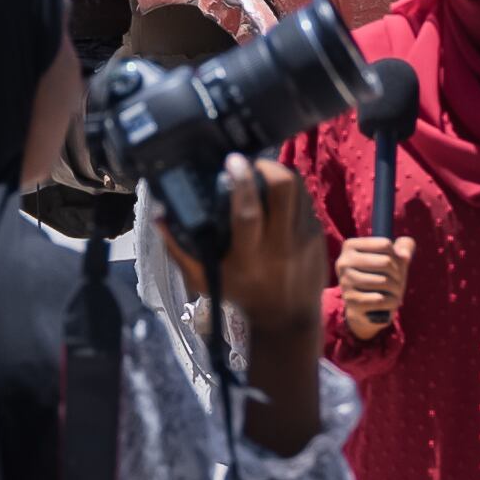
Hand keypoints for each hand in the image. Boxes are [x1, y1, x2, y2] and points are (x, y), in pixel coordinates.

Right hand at [164, 157, 324, 339]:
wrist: (288, 318)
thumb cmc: (241, 294)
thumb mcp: (205, 279)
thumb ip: (180, 248)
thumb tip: (160, 214)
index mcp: (249, 257)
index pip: (248, 213)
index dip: (241, 183)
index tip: (232, 161)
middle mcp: (280, 246)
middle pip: (284, 190)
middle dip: (267, 167)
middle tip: (251, 164)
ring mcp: (303, 239)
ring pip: (298, 189)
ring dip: (279, 173)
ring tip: (262, 173)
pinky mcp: (319, 235)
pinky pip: (305, 200)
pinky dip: (291, 192)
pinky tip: (277, 196)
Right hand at [334, 232, 414, 334]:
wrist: (366, 309)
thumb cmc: (382, 278)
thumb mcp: (394, 259)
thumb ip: (405, 246)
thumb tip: (404, 255)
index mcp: (350, 246)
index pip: (385, 244)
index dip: (397, 256)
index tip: (395, 265)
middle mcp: (343, 262)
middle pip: (386, 262)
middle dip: (399, 274)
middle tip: (398, 281)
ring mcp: (345, 282)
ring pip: (384, 281)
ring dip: (397, 289)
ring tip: (396, 292)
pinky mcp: (351, 301)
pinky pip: (380, 299)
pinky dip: (391, 302)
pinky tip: (390, 302)